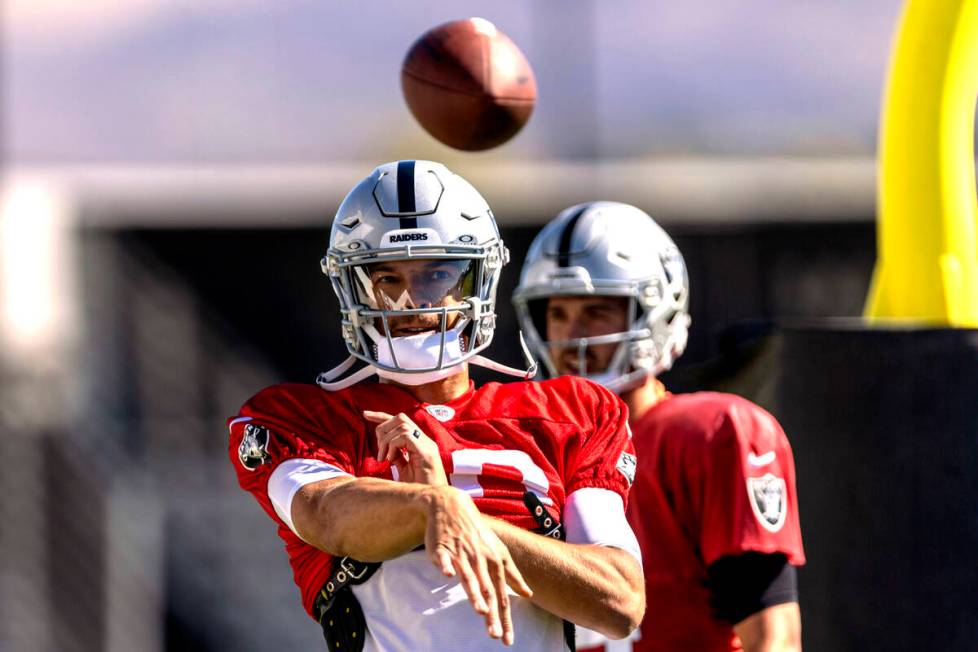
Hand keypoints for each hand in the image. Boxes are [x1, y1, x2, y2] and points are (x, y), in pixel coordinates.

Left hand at [363, 411, 447, 485]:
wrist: (433, 502)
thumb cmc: (420, 490)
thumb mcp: (405, 471)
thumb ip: (398, 458)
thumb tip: (385, 450)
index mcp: (420, 443)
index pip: (401, 422)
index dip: (381, 416)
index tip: (365, 415)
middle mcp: (425, 440)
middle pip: (400, 418)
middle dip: (383, 428)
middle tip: (379, 451)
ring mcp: (427, 445)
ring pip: (401, 425)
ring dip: (386, 441)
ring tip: (384, 459)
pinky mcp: (427, 452)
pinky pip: (405, 436)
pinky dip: (393, 446)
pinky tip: (390, 460)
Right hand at [423, 485, 533, 645]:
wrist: (453, 506)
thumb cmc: (477, 533)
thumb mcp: (499, 551)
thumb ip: (513, 574)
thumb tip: (529, 594)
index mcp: (495, 563)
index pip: (502, 596)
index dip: (505, 618)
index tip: (507, 639)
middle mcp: (480, 560)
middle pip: (488, 591)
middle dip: (492, 614)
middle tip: (495, 635)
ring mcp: (461, 553)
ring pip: (469, 576)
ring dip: (474, 593)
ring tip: (480, 611)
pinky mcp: (442, 548)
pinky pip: (443, 558)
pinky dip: (445, 566)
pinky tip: (446, 575)